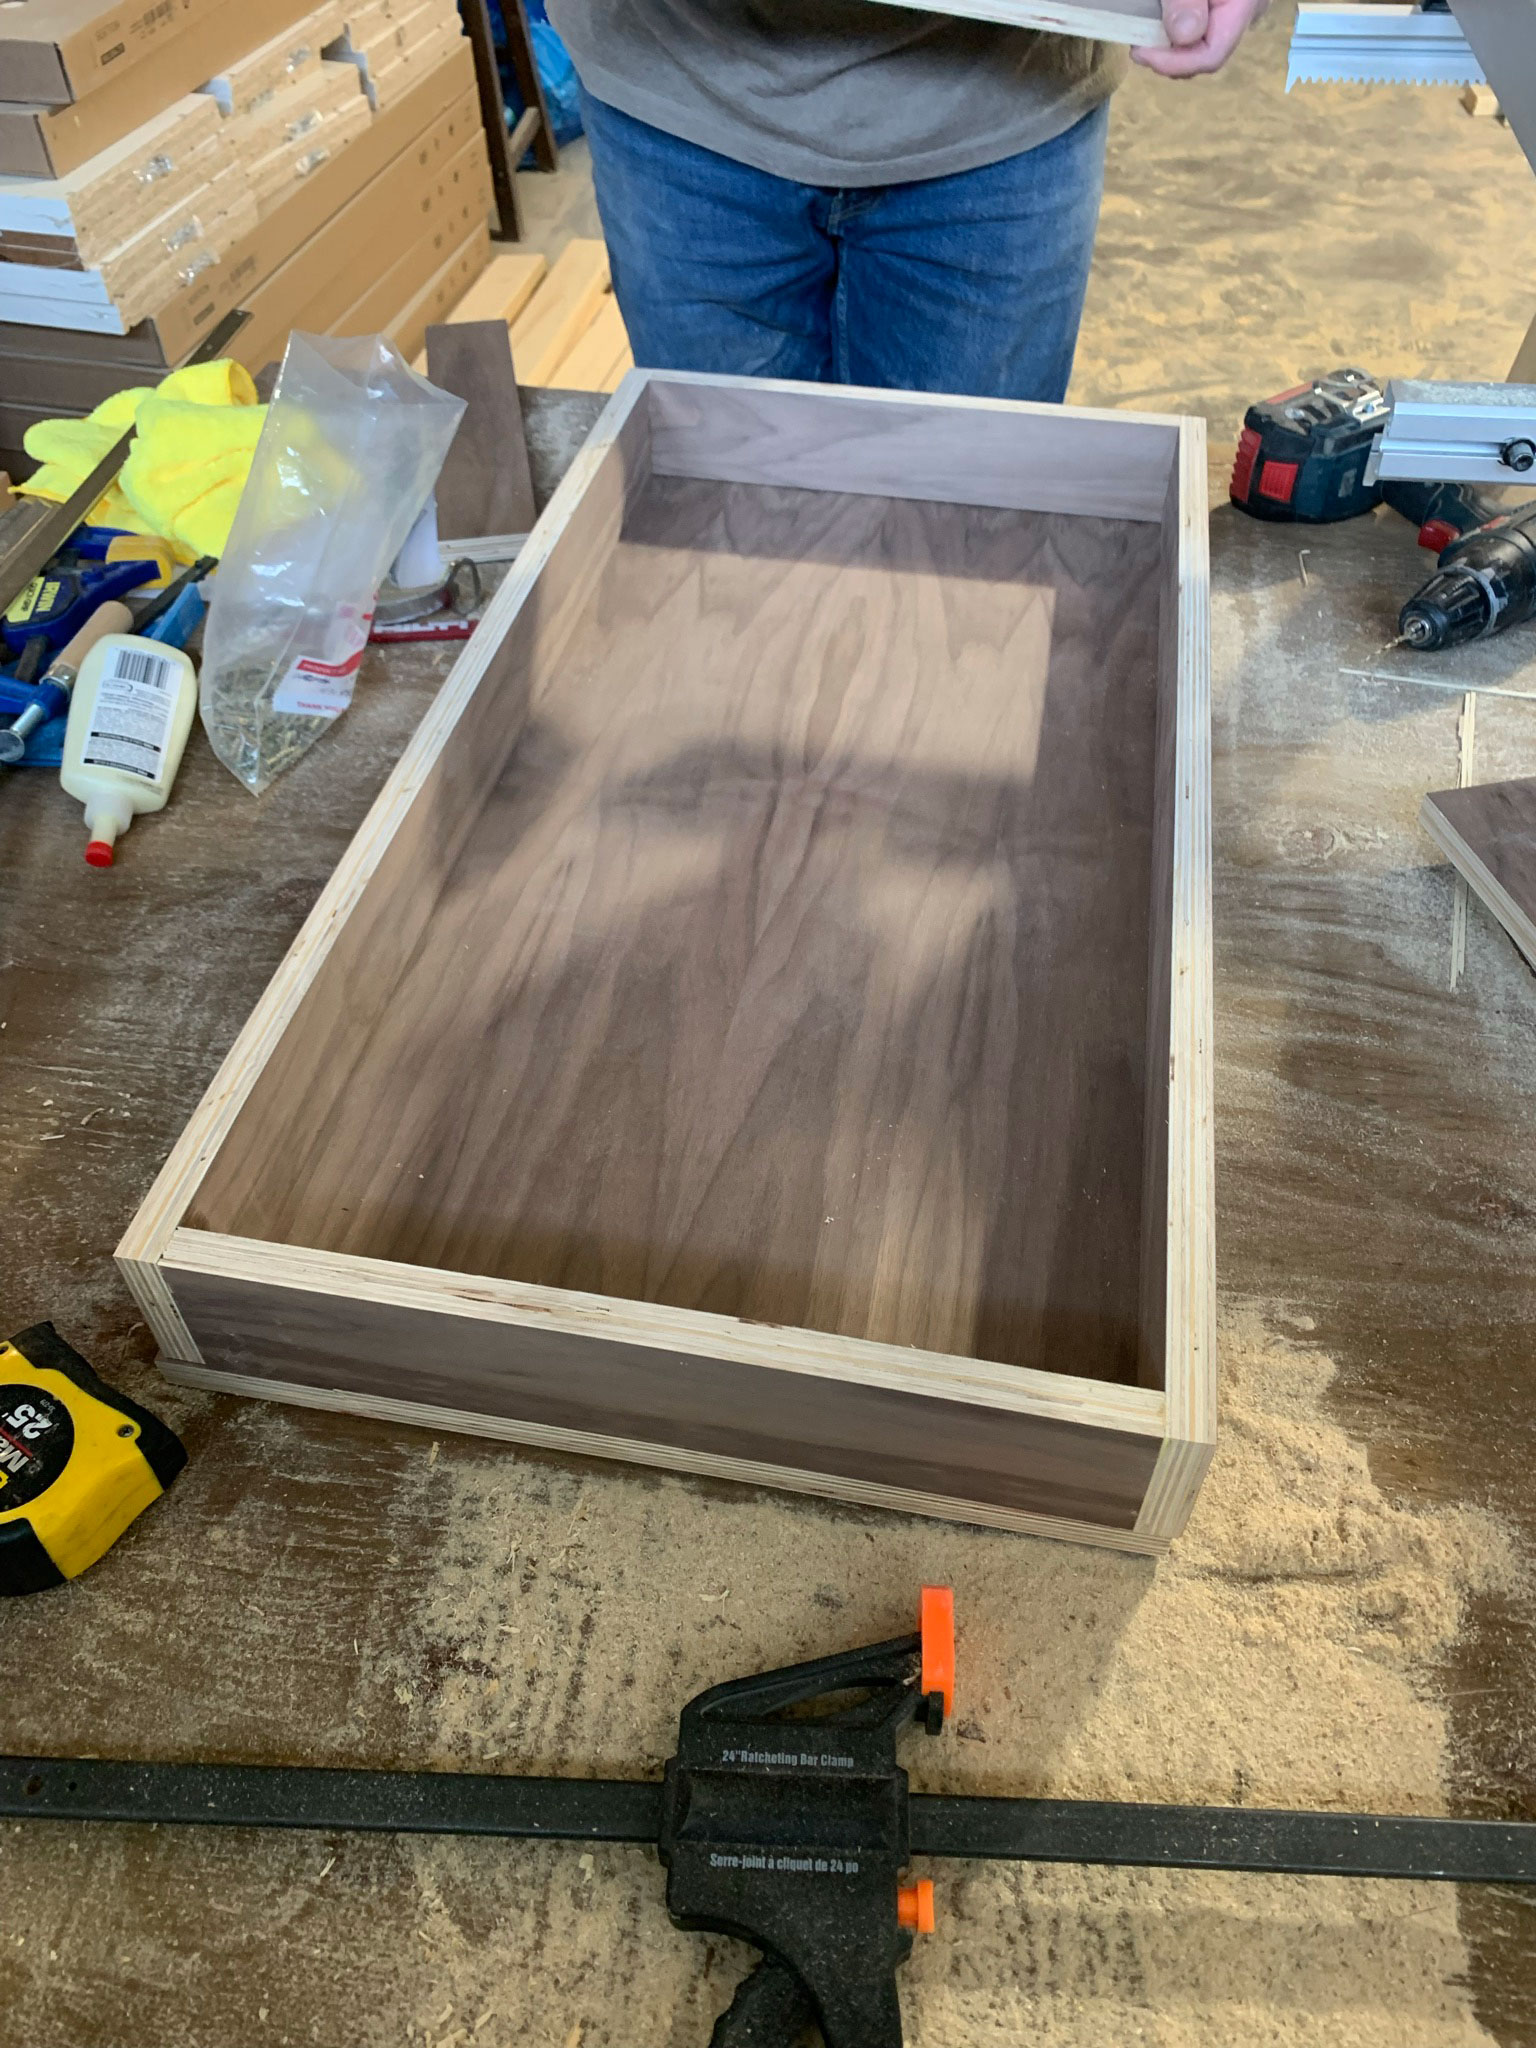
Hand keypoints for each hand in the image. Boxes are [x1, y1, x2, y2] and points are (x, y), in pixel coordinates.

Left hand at [1132, 0, 1269, 75]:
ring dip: (1172, 48)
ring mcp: (1240, 10)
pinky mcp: (1228, 6)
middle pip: (1208, 55)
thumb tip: (1184, 36)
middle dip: (1170, 59)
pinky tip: (1158, 26)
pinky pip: (1206, 31)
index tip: (1139, 51)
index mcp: (1246, 4)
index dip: (1173, 63)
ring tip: (1144, 34)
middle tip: (1138, 45)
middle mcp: (1249, 12)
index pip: (1212, 55)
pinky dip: (1178, 35)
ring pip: (1205, 45)